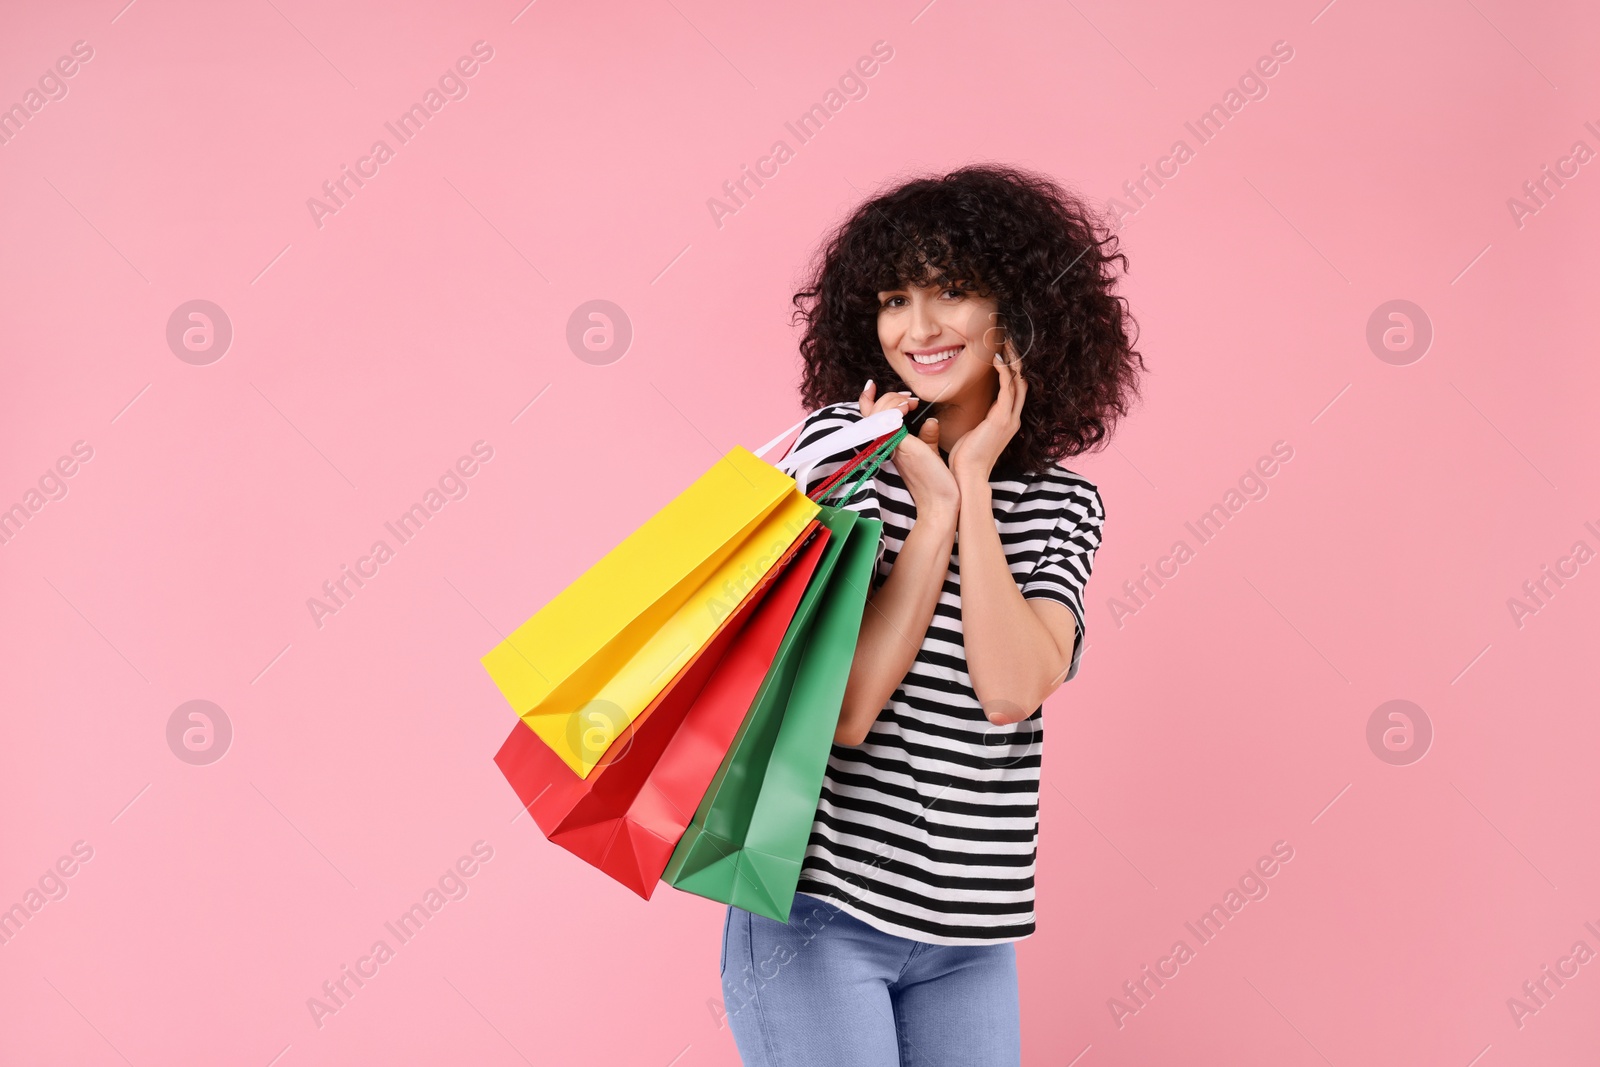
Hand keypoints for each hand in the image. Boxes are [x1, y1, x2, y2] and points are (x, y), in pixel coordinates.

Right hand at [858, 380, 959, 518]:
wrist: (941, 500)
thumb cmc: (937, 480)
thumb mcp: (929, 451)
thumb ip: (927, 436)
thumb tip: (930, 420)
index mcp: (890, 445)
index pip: (871, 418)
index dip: (868, 399)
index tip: (873, 386)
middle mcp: (885, 445)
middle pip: (870, 411)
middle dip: (888, 397)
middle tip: (909, 399)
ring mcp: (889, 445)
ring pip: (875, 412)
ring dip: (891, 401)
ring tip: (910, 403)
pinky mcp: (898, 445)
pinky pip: (885, 421)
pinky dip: (893, 409)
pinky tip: (908, 408)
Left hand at [947, 337, 1025, 489]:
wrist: (967, 477)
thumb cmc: (965, 459)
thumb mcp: (971, 433)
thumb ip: (975, 419)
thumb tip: (965, 408)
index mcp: (1006, 422)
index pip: (1014, 390)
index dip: (1011, 369)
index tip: (1002, 351)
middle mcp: (1012, 419)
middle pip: (1022, 382)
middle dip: (1016, 360)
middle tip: (1008, 340)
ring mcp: (1009, 419)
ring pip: (1018, 382)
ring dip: (1012, 361)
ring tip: (1005, 342)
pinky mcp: (1002, 420)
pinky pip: (1008, 390)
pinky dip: (1004, 372)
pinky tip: (997, 358)